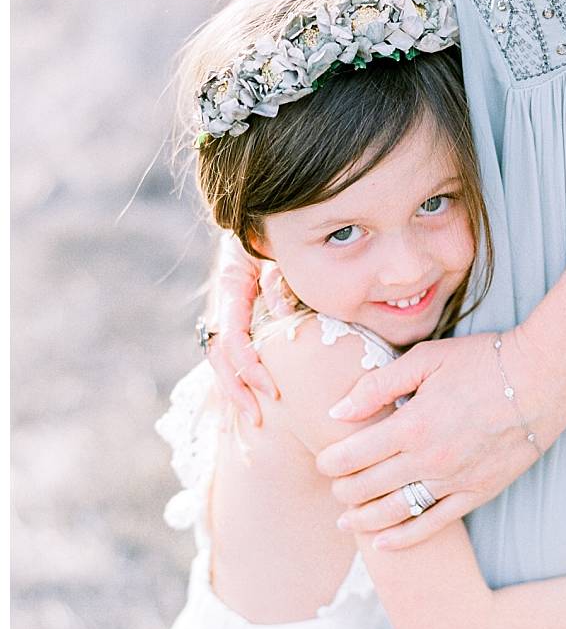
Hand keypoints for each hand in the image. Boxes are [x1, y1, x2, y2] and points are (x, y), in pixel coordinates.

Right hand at [205, 233, 283, 424]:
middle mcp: (226, 296)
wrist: (275, 210)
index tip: (270, 392)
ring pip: (221, 355)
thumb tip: (283, 313)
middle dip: (237, 388)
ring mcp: (231, 306)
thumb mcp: (281, 249)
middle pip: (219, 353)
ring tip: (253, 418)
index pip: (230, 336)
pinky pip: (235, 349)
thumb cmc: (282, 226)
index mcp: (231, 279)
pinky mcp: (242, 312)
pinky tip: (249, 399)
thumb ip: (281, 279)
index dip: (248, 368)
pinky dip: (239, 375)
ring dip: (234, 387)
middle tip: (259, 417)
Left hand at [315, 326, 565, 547]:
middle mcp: (428, 459)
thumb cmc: (484, 361)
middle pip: (367, 486)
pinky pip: (434, 524)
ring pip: (395, 511)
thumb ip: (377, 386)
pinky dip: (404, 538)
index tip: (323, 459)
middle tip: (334, 485)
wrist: (543, 377)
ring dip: (364, 518)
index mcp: (411, 424)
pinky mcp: (478, 493)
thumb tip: (337, 411)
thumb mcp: (425, 359)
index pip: (352, 455)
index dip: (330, 461)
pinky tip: (383, 542)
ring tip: (346, 520)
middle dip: (343, 489)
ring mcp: (454, 481)